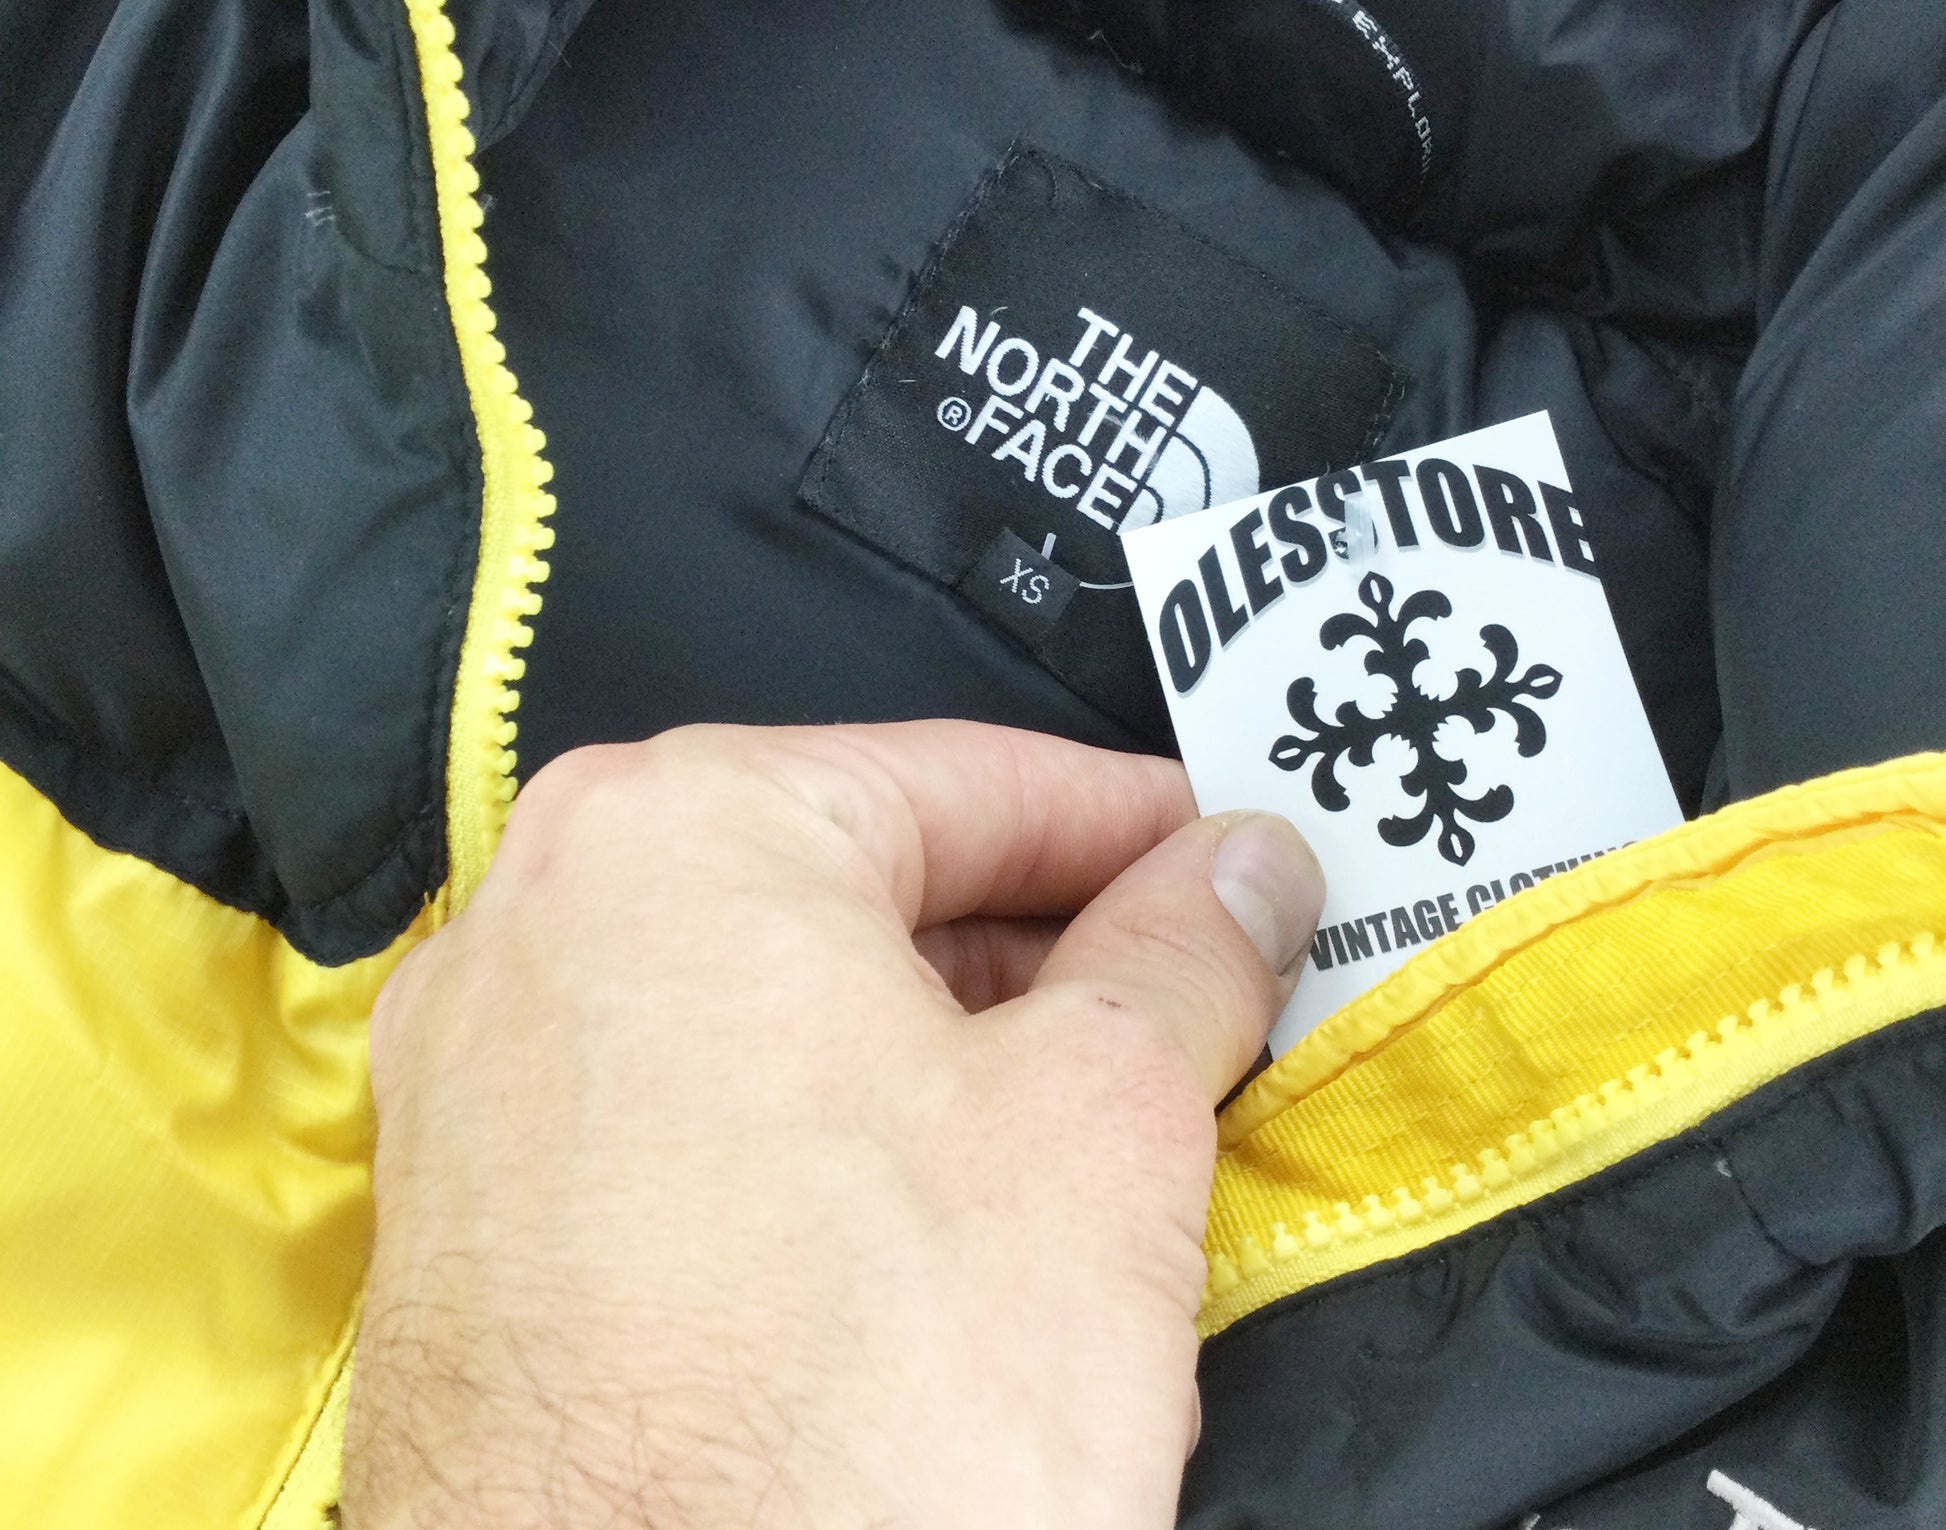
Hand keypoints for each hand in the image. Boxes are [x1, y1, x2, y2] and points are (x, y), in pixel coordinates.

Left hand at [342, 721, 1322, 1528]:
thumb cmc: (844, 1413)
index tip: (1222, 858)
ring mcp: (488, 1073)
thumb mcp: (1097, 1124)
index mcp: (682, 831)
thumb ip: (1180, 954)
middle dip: (1040, 944)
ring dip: (939, 1043)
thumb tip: (1235, 874)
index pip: (966, 776)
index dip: (1129, 822)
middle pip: (862, 884)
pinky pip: (692, 1103)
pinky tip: (932, 1211)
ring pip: (775, 998)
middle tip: (1186, 993)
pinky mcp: (479, 1216)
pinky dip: (824, 1123)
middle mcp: (546, 920)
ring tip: (1083, 1120)